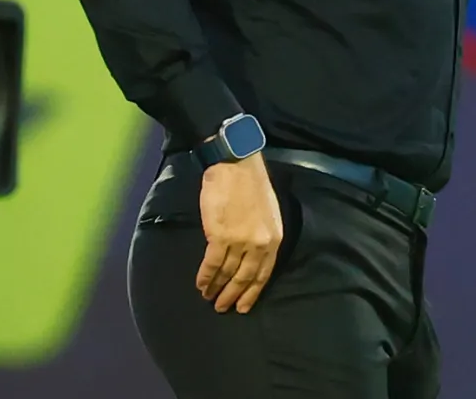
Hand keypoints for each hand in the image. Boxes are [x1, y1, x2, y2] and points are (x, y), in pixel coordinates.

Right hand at [196, 152, 282, 313]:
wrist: (236, 167)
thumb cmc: (252, 186)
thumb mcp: (268, 214)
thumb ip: (262, 236)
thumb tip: (250, 256)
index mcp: (275, 238)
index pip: (264, 274)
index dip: (252, 293)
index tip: (243, 307)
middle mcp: (260, 244)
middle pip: (245, 278)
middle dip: (233, 296)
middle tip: (222, 308)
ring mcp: (240, 241)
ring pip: (227, 273)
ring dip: (216, 288)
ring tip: (209, 298)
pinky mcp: (220, 237)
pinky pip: (211, 264)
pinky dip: (205, 277)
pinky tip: (200, 285)